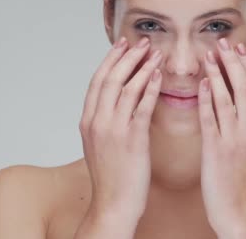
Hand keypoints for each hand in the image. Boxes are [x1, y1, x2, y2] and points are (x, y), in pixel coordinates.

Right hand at [78, 36, 162, 224]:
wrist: (113, 203)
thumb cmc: (111, 176)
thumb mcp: (99, 144)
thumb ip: (104, 120)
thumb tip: (116, 101)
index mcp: (88, 120)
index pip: (98, 81)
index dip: (110, 60)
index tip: (122, 45)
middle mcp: (97, 121)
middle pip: (110, 78)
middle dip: (127, 56)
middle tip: (142, 41)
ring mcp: (113, 129)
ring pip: (126, 88)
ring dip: (142, 66)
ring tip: (155, 52)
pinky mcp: (132, 139)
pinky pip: (142, 106)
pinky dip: (149, 88)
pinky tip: (158, 76)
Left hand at [198, 38, 245, 236]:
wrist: (239, 212)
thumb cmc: (245, 184)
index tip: (240, 50)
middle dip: (234, 63)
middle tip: (224, 42)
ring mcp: (235, 139)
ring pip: (228, 98)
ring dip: (218, 73)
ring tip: (208, 54)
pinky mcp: (216, 149)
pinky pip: (211, 118)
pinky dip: (207, 98)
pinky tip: (202, 83)